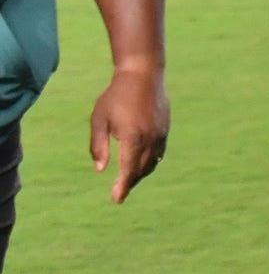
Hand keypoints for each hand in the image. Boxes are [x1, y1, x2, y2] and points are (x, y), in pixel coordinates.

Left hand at [90, 65, 166, 202]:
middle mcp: (150, 138)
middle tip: (119, 193)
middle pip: (141, 170)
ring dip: (141, 173)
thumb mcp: (99, 119)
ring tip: (130, 180)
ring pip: (153, 162)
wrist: (143, 73)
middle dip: (130, 182)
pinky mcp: (166, 128)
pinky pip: (160, 152)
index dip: (122, 187)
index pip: (128, 170)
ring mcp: (161, 133)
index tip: (116, 199)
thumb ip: (98, 145)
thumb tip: (100, 169)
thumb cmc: (116, 95)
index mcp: (132, 137)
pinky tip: (143, 163)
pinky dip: (151, 162)